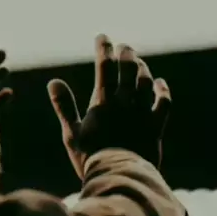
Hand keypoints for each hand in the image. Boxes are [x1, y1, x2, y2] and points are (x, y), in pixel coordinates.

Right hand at [47, 34, 170, 179]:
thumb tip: (53, 81)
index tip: (102, 37)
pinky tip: (159, 83)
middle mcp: (125, 104)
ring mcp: (142, 114)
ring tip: (137, 61)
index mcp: (103, 103)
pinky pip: (163, 103)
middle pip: (128, 70)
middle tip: (123, 47)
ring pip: (145, 82)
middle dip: (125, 54)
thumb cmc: (90, 158)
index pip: (105, 67)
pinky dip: (162, 91)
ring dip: (142, 68)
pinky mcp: (156, 127)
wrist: (117, 178)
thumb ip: (64, 106)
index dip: (103, 49)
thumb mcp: (71, 133)